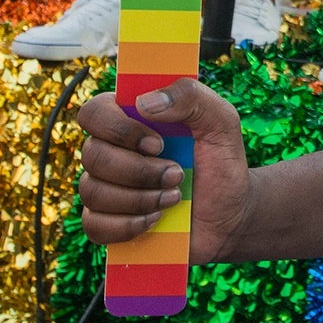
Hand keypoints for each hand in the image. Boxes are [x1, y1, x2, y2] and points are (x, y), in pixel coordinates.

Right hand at [78, 78, 253, 261]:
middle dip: (139, 170)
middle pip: (92, 155)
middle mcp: (111, 150)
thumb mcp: (220, 122)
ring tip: (173, 197)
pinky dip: (128, 225)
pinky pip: (94, 226)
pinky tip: (156, 218)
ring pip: (92, 191)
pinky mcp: (107, 223)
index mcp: (131, 119)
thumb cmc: (221, 161)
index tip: (159, 144)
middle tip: (177, 175)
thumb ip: (191, 96)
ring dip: (139, 198)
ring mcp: (105, 187)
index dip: (119, 129)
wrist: (230, 214)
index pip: (94, 112)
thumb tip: (145, 103)